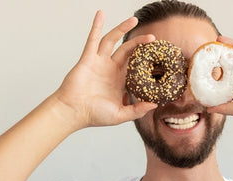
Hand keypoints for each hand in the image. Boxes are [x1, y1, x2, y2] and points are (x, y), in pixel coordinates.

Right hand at [54, 11, 157, 129]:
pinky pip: (93, 39)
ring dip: (122, 29)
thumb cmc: (94, 116)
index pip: (136, 67)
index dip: (146, 62)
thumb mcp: (120, 115)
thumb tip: (154, 104)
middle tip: (153, 38)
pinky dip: (97, 26)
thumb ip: (137, 110)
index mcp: (119, 82)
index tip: (158, 57)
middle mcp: (111, 70)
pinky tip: (101, 14)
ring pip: (113, 41)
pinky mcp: (88, 58)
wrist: (74, 112)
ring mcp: (99, 62)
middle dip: (140, 44)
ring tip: (134, 19)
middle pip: (128, 51)